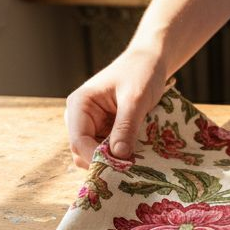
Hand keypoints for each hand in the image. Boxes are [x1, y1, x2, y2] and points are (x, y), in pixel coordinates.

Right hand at [65, 45, 171, 168]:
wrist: (151, 61)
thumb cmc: (141, 72)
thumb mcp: (135, 98)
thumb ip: (125, 126)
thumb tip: (117, 156)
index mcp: (79, 105)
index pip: (78, 141)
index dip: (96, 158)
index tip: (120, 167)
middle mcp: (80, 118)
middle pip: (82, 152)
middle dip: (104, 162)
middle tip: (131, 168)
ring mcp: (92, 126)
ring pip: (95, 155)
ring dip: (114, 161)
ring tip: (137, 162)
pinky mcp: (106, 131)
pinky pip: (108, 151)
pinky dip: (120, 156)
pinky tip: (137, 157)